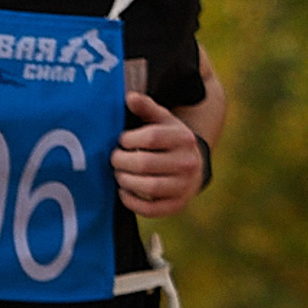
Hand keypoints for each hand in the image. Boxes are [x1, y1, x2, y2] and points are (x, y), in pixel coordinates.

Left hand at [113, 91, 205, 215]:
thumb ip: (146, 108)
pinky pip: (152, 209)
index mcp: (184, 138)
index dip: (129, 139)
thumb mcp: (163, 121)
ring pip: (149, 187)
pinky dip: (133, 203)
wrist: (194, 166)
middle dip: (122, 162)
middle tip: (113, 159)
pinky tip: (123, 192)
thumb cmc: (170, 141)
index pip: (152, 137)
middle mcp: (188, 162)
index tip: (121, 141)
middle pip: (146, 164)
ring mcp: (185, 186)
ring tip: (118, 175)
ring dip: (126, 181)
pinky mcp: (178, 205)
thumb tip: (130, 97)